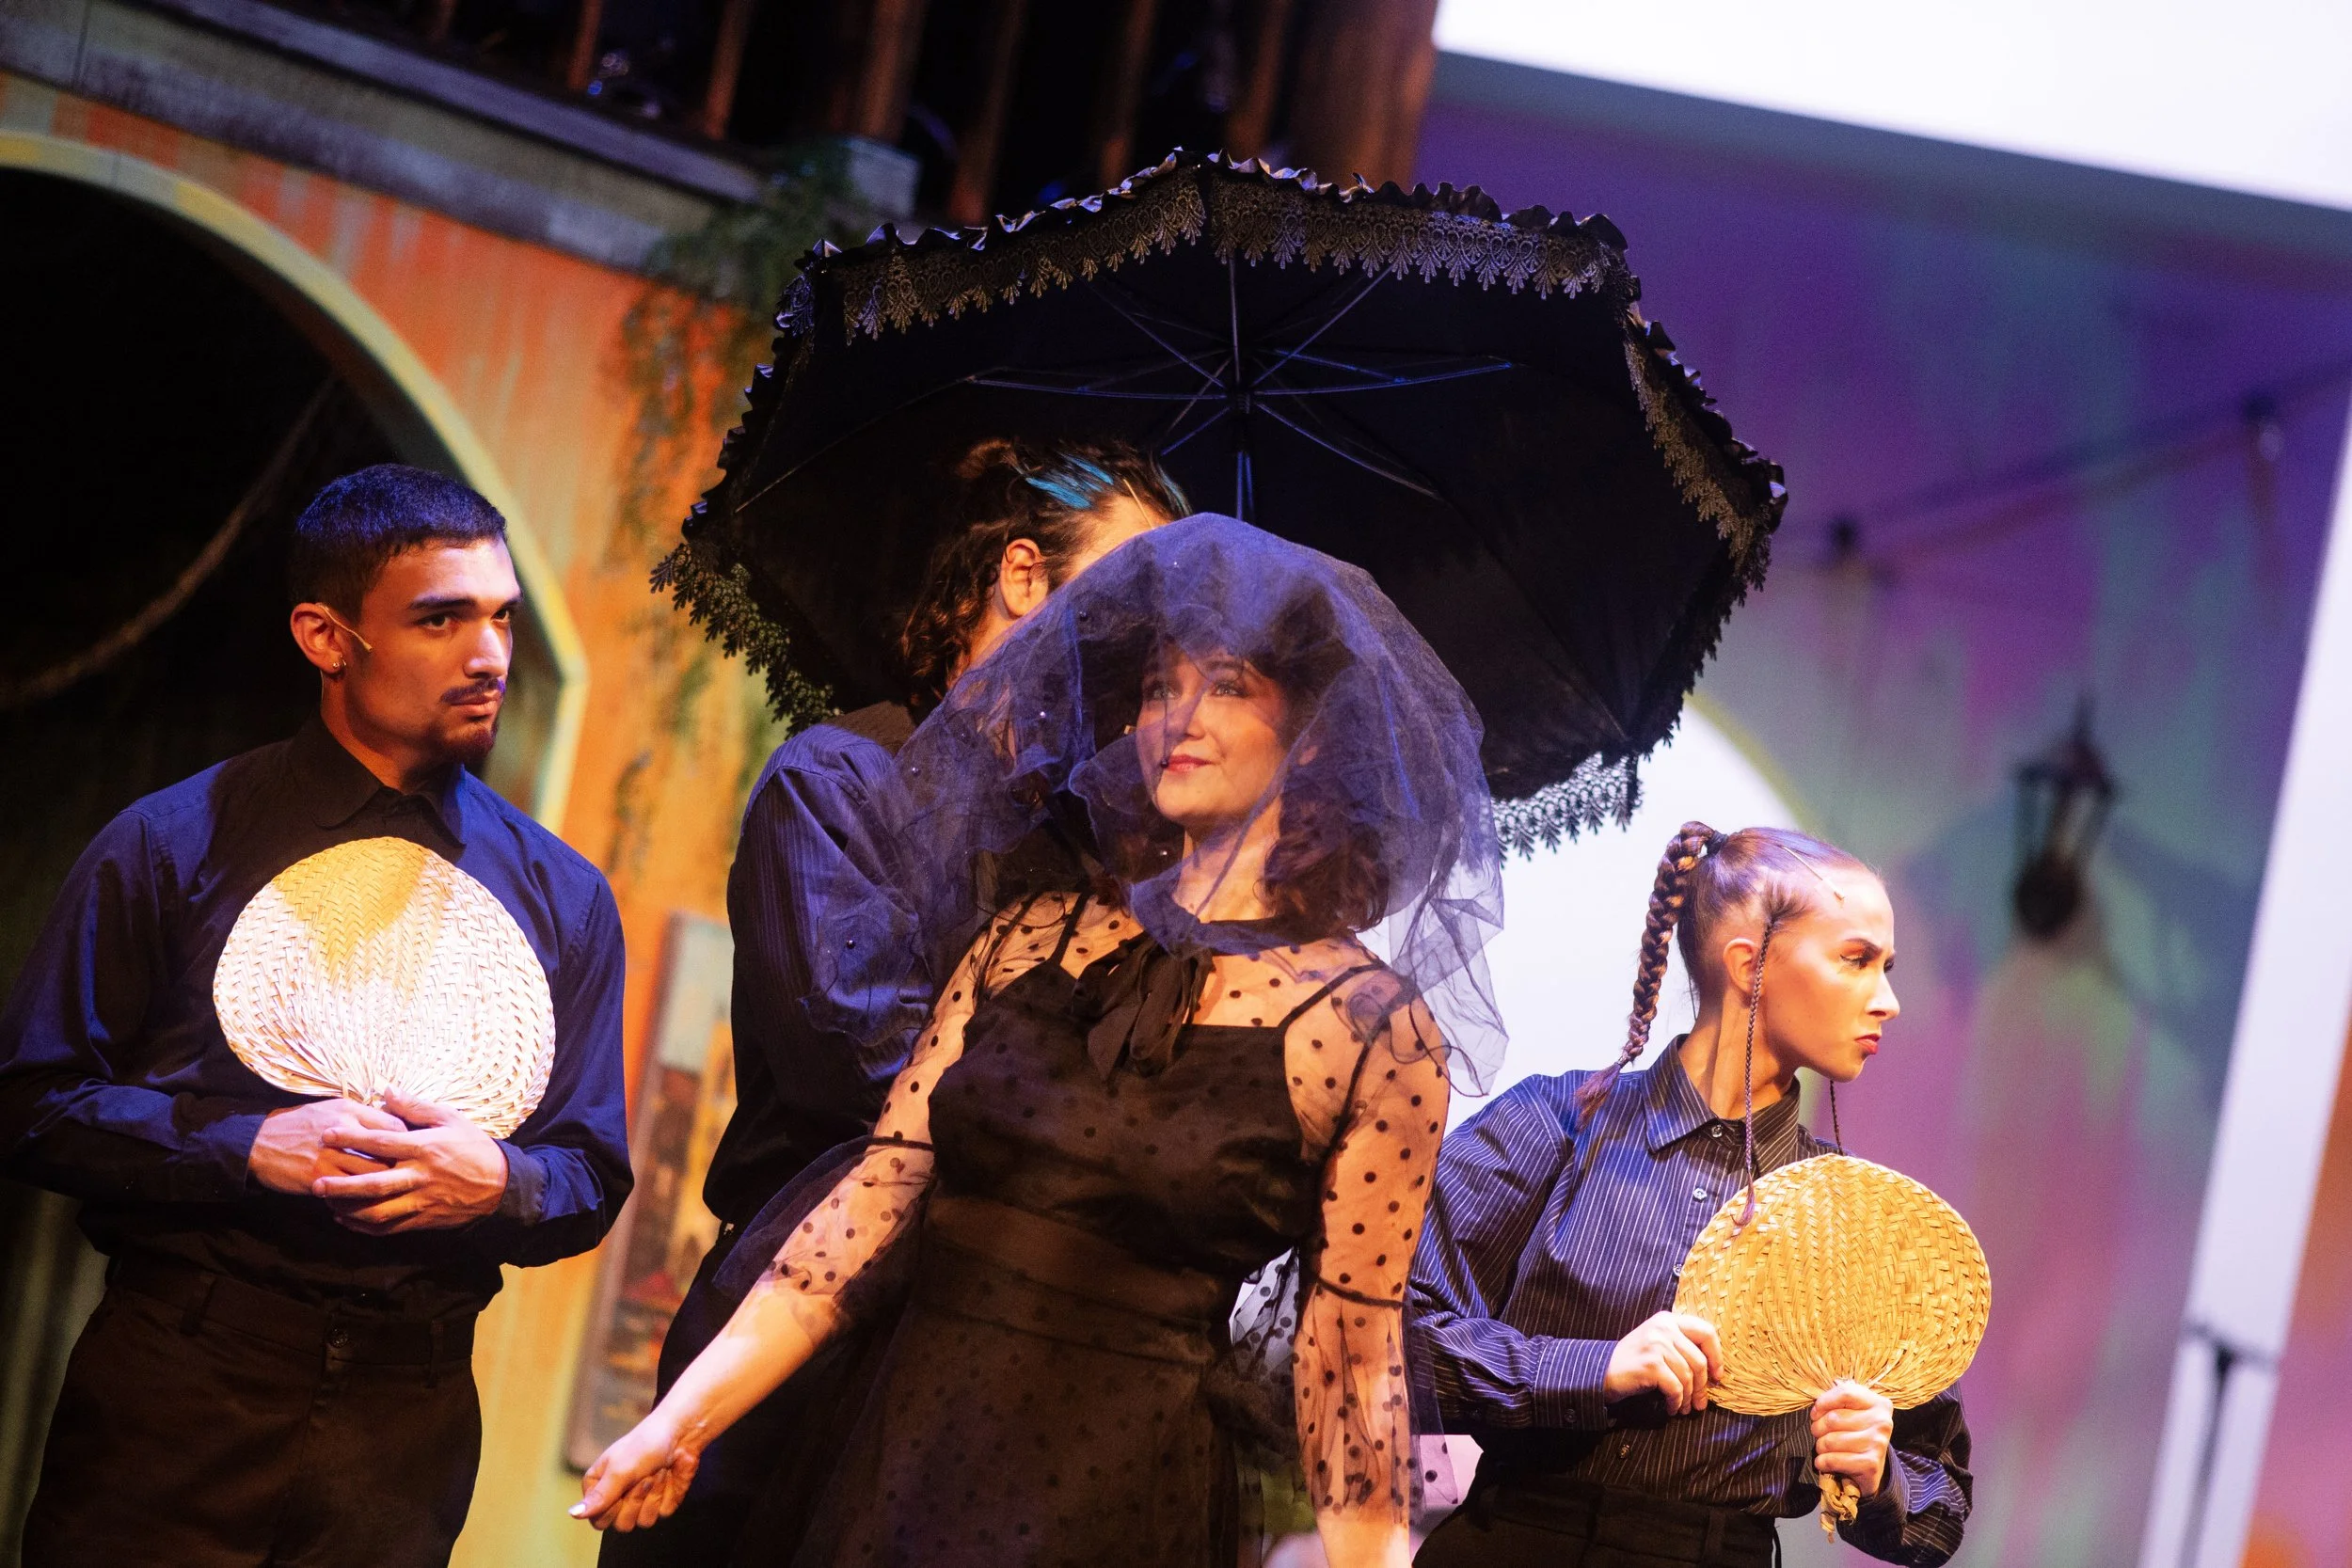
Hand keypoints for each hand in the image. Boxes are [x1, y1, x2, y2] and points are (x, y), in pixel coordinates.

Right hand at [249, 1098, 404, 1193]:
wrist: (258, 1144)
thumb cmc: (299, 1124)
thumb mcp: (331, 1108)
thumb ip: (362, 1115)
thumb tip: (394, 1123)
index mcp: (350, 1111)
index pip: (395, 1126)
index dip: (406, 1141)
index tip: (408, 1152)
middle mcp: (344, 1131)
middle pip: (388, 1154)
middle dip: (400, 1168)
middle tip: (406, 1177)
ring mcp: (331, 1156)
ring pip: (372, 1175)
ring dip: (382, 1186)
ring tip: (387, 1192)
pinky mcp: (319, 1178)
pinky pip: (349, 1192)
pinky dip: (359, 1198)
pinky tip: (361, 1200)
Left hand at [310, 1090, 508, 1232]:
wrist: (499, 1185)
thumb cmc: (473, 1147)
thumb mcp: (450, 1119)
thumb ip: (415, 1107)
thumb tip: (386, 1090)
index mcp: (425, 1147)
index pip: (381, 1142)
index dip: (351, 1138)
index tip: (326, 1135)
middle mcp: (419, 1176)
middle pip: (374, 1183)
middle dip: (342, 1184)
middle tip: (315, 1181)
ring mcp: (421, 1200)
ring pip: (378, 1210)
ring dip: (349, 1208)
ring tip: (326, 1202)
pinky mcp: (423, 1219)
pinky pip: (388, 1227)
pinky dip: (364, 1225)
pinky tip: (346, 1218)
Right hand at [571, 1412, 699, 1530]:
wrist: (680, 1433)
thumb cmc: (645, 1444)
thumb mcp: (619, 1470)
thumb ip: (599, 1496)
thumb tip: (572, 1514)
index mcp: (599, 1489)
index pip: (598, 1521)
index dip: (612, 1508)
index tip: (620, 1487)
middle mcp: (618, 1498)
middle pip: (621, 1525)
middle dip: (634, 1499)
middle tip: (641, 1476)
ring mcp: (641, 1502)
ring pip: (643, 1522)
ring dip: (653, 1495)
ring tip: (654, 1472)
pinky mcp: (662, 1502)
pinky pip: (663, 1513)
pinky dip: (667, 1493)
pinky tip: (668, 1476)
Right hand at [1604, 1310, 1723, 1414]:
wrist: (1600, 1371)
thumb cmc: (1634, 1361)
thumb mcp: (1658, 1343)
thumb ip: (1682, 1346)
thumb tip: (1714, 1371)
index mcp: (1668, 1319)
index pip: (1706, 1331)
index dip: (1716, 1355)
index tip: (1717, 1376)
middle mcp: (1663, 1327)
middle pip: (1699, 1360)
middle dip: (1702, 1386)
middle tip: (1700, 1403)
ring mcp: (1656, 1344)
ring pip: (1688, 1376)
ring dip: (1688, 1397)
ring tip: (1685, 1408)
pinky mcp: (1651, 1364)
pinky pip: (1675, 1388)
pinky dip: (1676, 1402)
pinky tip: (1672, 1408)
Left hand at [1811, 1380, 1893, 1497]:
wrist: (1870, 1466)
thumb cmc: (1856, 1433)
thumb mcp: (1853, 1410)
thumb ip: (1838, 1400)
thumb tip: (1817, 1408)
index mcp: (1879, 1404)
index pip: (1844, 1393)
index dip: (1823, 1403)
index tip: (1816, 1413)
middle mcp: (1882, 1422)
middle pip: (1833, 1419)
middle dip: (1818, 1428)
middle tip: (1820, 1434)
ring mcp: (1878, 1444)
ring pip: (1830, 1441)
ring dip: (1820, 1446)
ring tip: (1825, 1448)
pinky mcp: (1870, 1465)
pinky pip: (1833, 1460)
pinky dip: (1822, 1462)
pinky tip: (1825, 1462)